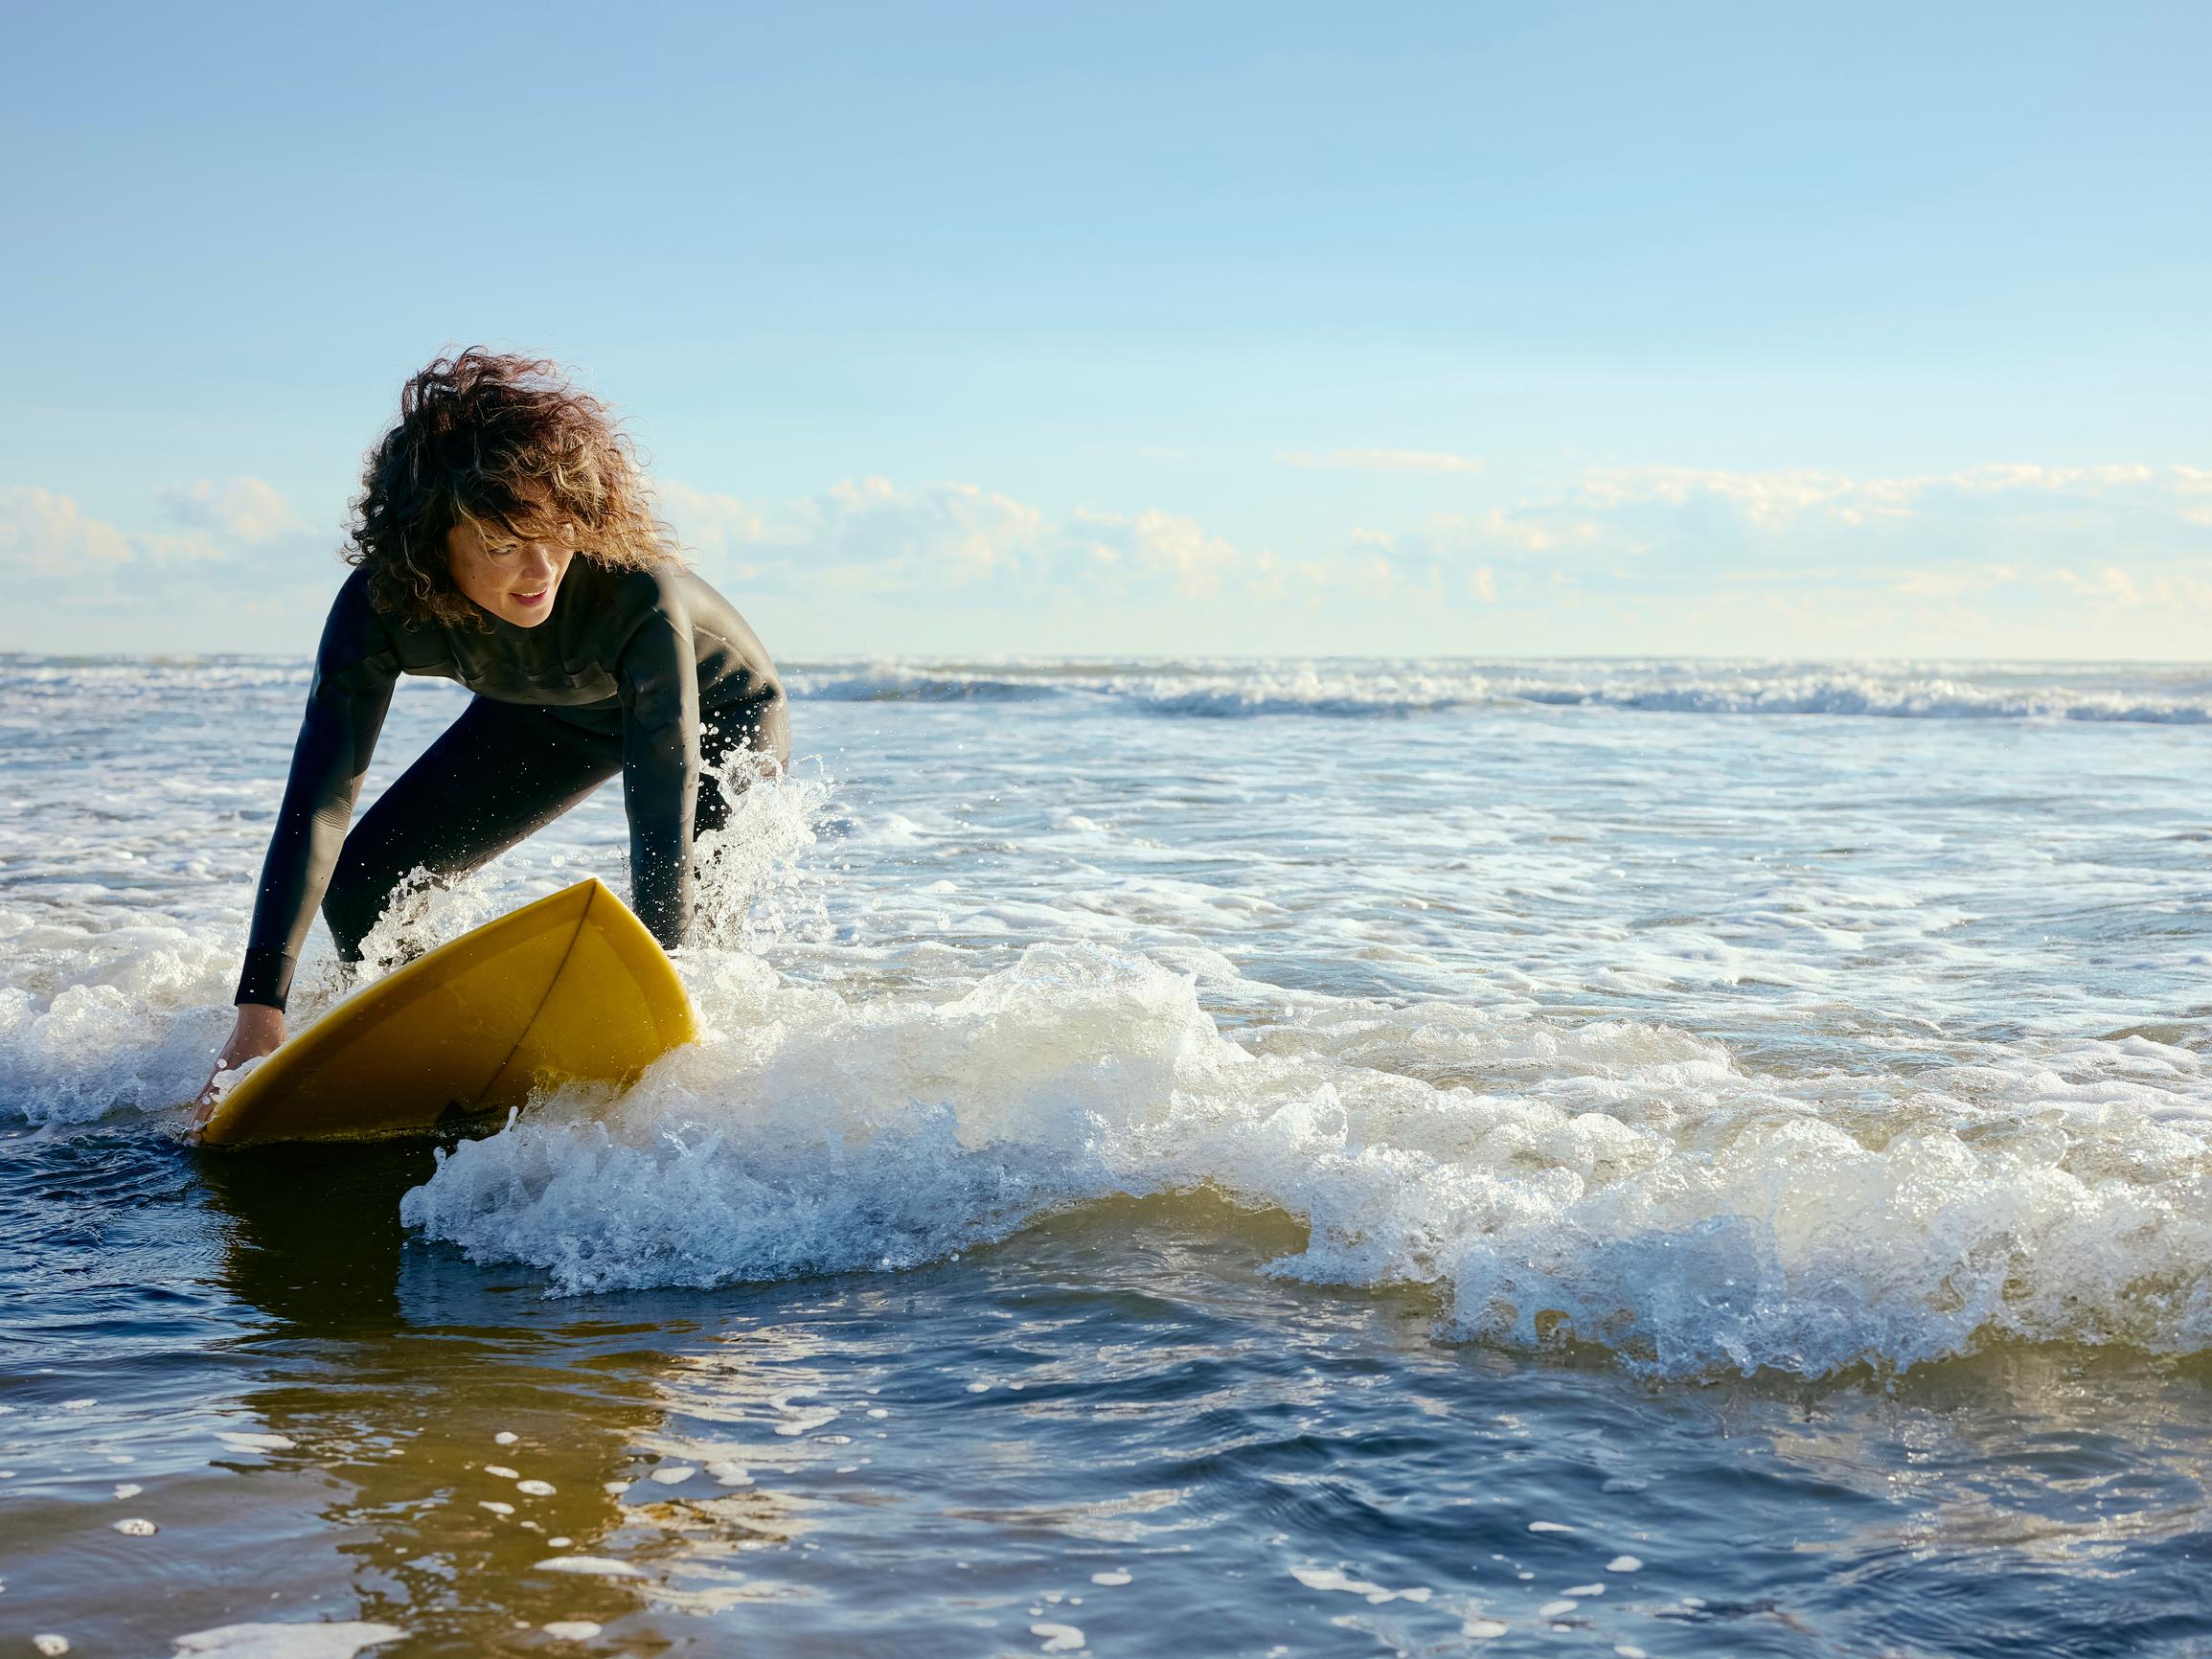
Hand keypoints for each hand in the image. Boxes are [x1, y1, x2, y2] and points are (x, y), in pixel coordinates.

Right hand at [192, 1004, 285, 1131]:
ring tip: (197, 1129)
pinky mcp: (224, 1064)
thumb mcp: (274, 1056)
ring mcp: (220, 1067)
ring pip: (203, 1094)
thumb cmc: (267, 1032)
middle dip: (196, 1120)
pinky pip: (210, 1087)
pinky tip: (209, 1109)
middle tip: (193, 1139)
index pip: (209, 1100)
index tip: (196, 1134)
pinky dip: (205, 1101)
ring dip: (199, 1111)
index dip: (202, 1118)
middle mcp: (218, 1071)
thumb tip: (272, 1092)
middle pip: (201, 1100)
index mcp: (227, 1071)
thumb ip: (271, 1075)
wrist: (258, 1011)